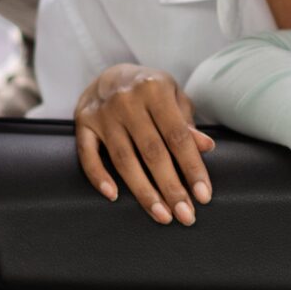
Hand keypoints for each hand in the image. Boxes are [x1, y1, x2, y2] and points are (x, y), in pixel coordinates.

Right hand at [74, 64, 214, 224]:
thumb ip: (187, 124)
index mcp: (155, 89)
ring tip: (161, 215)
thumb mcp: (173, 97)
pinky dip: (99, 177)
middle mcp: (127, 100)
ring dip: (143, 192)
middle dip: (171, 187)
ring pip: (123, 159)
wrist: (109, 74)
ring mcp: (103, 113)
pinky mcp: (83, 123)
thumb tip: (207, 147)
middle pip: (152, 152)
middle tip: (185, 215)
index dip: (192, 168)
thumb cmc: (150, 91)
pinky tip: (114, 196)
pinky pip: (88, 155)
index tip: (204, 196)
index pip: (178, 136)